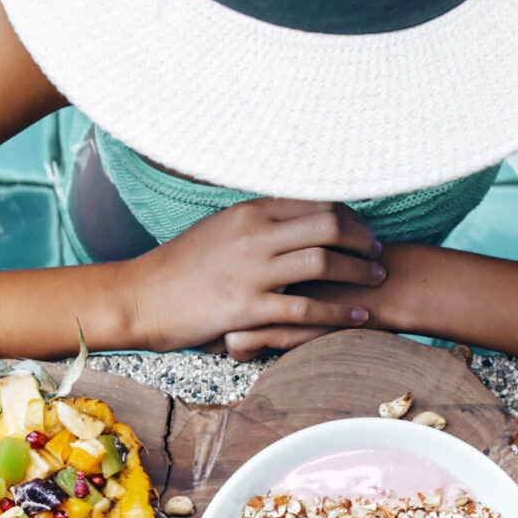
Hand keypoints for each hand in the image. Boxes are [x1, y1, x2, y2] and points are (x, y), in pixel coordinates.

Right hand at [122, 199, 385, 359]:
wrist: (138, 297)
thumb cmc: (176, 267)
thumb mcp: (217, 231)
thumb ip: (254, 224)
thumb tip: (287, 221)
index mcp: (247, 212)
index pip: (313, 201)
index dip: (348, 214)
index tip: (362, 228)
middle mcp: (253, 235)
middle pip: (328, 224)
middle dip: (362, 238)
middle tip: (378, 251)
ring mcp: (251, 271)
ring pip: (323, 262)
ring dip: (358, 271)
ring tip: (376, 280)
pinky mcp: (247, 308)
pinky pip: (305, 308)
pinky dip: (338, 312)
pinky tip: (357, 316)